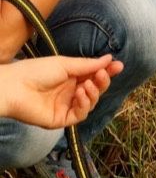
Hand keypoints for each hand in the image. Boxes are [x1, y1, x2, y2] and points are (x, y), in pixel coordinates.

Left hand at [0, 55, 123, 127]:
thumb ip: (88, 65)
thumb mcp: (65, 64)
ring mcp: (66, 106)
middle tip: (102, 75)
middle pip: (96, 89)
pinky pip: (80, 115)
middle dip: (103, 82)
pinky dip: (85, 104)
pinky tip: (80, 94)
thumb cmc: (35, 71)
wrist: (14, 87)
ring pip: (91, 103)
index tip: (118, 66)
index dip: (107, 71)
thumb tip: (110, 58)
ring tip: (87, 84)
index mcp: (71, 77)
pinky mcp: (61, 119)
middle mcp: (70, 92)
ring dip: (93, 93)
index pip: (94, 75)